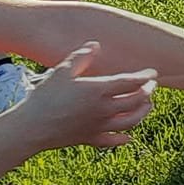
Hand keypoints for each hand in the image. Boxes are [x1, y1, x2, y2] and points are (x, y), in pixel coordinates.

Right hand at [6, 42, 157, 151]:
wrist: (30, 127)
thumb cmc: (45, 96)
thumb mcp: (61, 72)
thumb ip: (80, 57)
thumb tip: (95, 44)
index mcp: (98, 90)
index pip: (130, 82)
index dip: (144, 77)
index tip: (153, 73)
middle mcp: (104, 109)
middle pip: (135, 101)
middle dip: (147, 92)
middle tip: (152, 86)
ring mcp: (99, 126)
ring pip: (131, 122)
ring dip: (143, 113)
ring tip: (148, 106)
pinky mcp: (90, 139)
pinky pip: (112, 140)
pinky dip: (123, 139)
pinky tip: (129, 137)